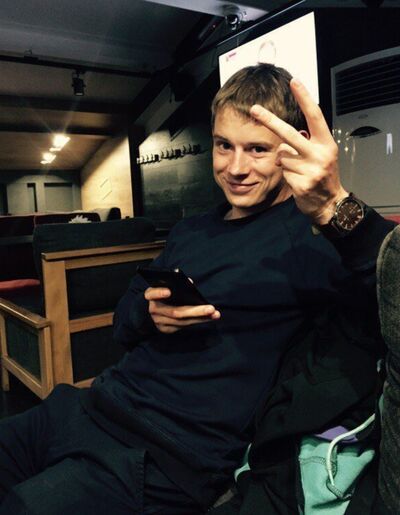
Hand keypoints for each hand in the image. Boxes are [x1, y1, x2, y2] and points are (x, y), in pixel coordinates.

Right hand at [144, 287, 220, 333]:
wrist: (148, 310)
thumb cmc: (161, 294)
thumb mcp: (163, 286)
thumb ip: (174, 284)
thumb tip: (190, 282)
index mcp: (150, 296)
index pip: (151, 294)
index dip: (158, 293)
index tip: (168, 291)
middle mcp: (154, 310)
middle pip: (175, 312)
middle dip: (195, 311)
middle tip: (211, 308)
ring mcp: (159, 322)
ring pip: (182, 321)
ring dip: (200, 318)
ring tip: (215, 314)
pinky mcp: (165, 329)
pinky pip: (183, 326)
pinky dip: (197, 321)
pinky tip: (209, 318)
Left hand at [250, 78, 347, 224]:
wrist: (330, 203)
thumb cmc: (323, 175)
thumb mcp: (321, 154)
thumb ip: (306, 142)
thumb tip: (284, 139)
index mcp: (326, 143)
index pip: (314, 116)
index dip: (304, 98)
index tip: (294, 82)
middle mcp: (319, 154)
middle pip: (288, 134)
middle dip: (269, 120)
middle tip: (254, 109)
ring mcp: (310, 170)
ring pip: (282, 156)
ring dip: (285, 163)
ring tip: (299, 171)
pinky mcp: (300, 184)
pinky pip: (282, 172)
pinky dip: (286, 176)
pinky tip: (298, 182)